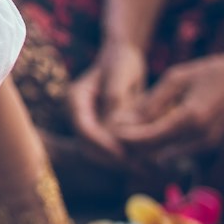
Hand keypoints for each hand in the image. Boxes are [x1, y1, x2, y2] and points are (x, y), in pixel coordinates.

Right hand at [67, 40, 147, 161]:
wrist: (122, 56)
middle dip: (111, 158)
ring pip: (99, 152)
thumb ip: (115, 100)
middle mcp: (79, 113)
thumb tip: (114, 129)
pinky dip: (126, 156)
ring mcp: (89, 122)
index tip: (124, 155)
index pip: (83, 128)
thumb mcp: (120, 76)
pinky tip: (147, 161)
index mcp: (75, 98)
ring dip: (120, 161)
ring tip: (146, 167)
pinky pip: (110, 148)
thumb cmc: (121, 61)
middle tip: (139, 167)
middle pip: (88, 145)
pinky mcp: (102, 128)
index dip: (102, 144)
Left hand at [113, 45, 223, 164]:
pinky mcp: (210, 145)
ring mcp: (207, 145)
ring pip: (164, 155)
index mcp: (189, 119)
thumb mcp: (176, 78)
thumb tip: (125, 121)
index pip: (147, 139)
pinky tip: (150, 128)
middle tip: (115, 129)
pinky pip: (178, 151)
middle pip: (153, 152)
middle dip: (131, 144)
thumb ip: (151, 103)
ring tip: (129, 127)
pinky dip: (161, 144)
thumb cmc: (211, 72)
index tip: (108, 126)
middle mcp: (199, 139)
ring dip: (145, 146)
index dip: (124, 136)